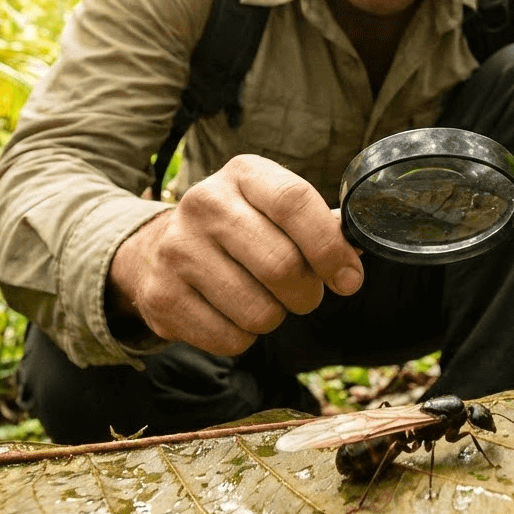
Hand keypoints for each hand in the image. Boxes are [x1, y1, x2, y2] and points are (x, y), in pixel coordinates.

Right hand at [108, 154, 363, 354]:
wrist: (156, 250)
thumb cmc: (238, 230)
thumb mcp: (271, 208)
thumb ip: (317, 225)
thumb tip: (357, 249)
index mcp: (242, 174)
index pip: (294, 202)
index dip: (330, 247)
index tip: (349, 279)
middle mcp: (204, 205)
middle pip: (282, 265)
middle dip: (307, 293)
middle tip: (303, 294)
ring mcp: (177, 251)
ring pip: (259, 312)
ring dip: (274, 317)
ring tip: (261, 300)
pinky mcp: (162, 297)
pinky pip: (231, 339)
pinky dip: (243, 337)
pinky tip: (230, 314)